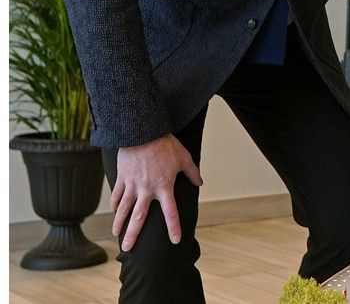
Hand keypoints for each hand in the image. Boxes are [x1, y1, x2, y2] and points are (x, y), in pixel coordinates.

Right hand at [110, 134, 202, 251]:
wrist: (143, 133)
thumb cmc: (166, 145)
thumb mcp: (184, 158)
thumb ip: (192, 172)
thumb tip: (200, 182)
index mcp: (164, 187)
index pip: (171, 213)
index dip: (173, 227)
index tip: (175, 241)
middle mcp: (147, 190)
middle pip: (139, 218)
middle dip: (133, 234)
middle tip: (128, 249)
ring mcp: (132, 185)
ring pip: (124, 209)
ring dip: (119, 223)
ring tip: (116, 234)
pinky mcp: (122, 178)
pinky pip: (117, 195)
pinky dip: (116, 204)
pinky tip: (115, 211)